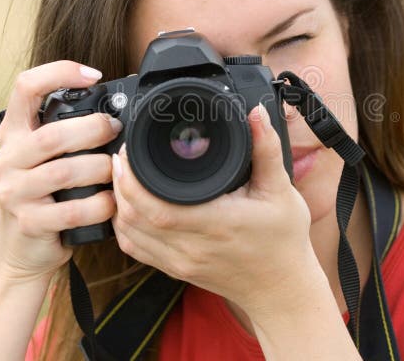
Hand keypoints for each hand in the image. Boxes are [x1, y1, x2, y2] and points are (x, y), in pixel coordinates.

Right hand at [0, 60, 117, 281]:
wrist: (24, 250)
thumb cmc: (47, 195)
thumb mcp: (47, 158)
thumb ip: (69, 134)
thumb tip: (117, 111)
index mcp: (13, 134)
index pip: (25, 87)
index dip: (59, 73)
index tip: (94, 76)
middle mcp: (7, 159)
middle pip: (53, 134)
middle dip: (94, 129)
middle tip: (116, 130)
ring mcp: (13, 192)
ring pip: (65, 172)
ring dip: (100, 169)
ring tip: (115, 170)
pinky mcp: (28, 223)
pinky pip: (73, 210)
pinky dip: (100, 205)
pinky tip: (111, 203)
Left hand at [111, 103, 319, 316]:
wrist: (281, 289)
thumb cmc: (283, 241)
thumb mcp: (281, 191)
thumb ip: (267, 149)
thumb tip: (257, 113)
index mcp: (215, 224)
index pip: (156, 206)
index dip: (132, 179)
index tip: (131, 150)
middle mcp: (191, 247)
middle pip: (133, 217)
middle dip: (119, 183)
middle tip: (123, 155)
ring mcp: (179, 262)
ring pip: (128, 234)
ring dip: (119, 203)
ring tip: (123, 176)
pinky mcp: (175, 270)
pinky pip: (136, 249)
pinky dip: (125, 227)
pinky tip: (129, 207)